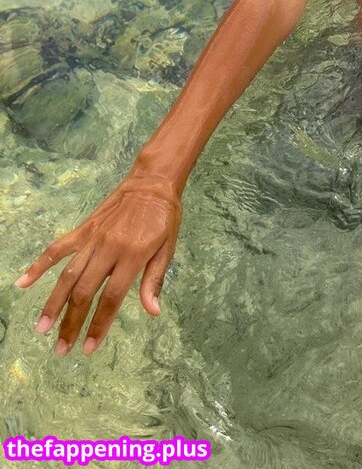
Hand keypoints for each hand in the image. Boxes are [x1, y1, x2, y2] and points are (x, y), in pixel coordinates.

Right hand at [13, 174, 182, 356]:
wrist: (152, 183)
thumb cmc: (164, 218)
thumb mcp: (168, 248)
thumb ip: (155, 280)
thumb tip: (153, 312)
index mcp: (133, 255)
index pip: (111, 297)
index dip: (99, 325)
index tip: (88, 348)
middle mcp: (109, 248)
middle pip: (85, 292)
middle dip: (72, 323)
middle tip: (61, 349)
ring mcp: (93, 238)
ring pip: (68, 275)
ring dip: (53, 303)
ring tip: (42, 328)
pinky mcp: (83, 229)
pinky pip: (58, 248)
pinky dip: (39, 265)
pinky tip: (23, 282)